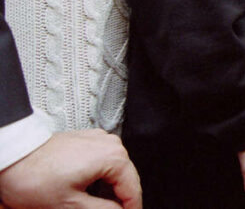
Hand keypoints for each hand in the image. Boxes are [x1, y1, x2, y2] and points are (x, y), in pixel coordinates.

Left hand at [0, 129, 141, 208]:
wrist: (9, 157)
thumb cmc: (32, 176)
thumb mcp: (70, 205)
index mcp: (113, 157)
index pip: (133, 192)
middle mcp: (110, 144)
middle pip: (125, 181)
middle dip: (117, 202)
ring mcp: (97, 140)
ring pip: (114, 172)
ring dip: (106, 191)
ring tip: (89, 205)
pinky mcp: (85, 142)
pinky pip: (102, 163)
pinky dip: (97, 180)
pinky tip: (84, 192)